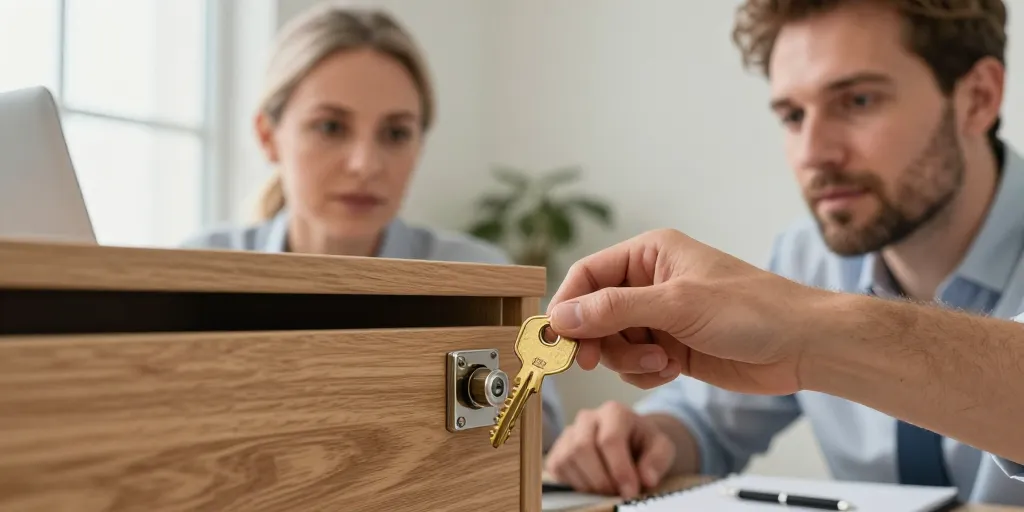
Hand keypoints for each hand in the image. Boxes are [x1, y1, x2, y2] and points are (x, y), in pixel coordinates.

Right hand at [544, 401, 674, 497]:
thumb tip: (646, 478)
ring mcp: (569, 433)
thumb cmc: (643, 444)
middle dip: (601, 478)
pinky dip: (574, 483)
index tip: (630, 491)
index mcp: (614, 412)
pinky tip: (592, 486)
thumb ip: (657, 460)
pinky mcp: (557, 450)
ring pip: (567, 459)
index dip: (619, 469)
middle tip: (616, 494)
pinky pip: (557, 467)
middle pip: (582, 448)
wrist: (630, 442)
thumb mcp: (661, 448)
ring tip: (607, 490)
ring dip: (588, 483)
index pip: (609, 440)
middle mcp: (588, 418)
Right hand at [546, 228, 820, 394]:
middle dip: (600, 341)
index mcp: (650, 254)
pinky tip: (673, 369)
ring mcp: (661, 317)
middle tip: (596, 362)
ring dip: (629, 360)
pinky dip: (645, 373)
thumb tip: (560, 317)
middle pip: (594, 314)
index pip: (587, 276)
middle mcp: (650, 283)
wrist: (803, 346)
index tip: (557, 339)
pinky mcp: (672, 348)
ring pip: (612, 344)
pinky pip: (634, 365)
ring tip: (662, 363)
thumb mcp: (677, 305)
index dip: (568, 307)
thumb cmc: (753, 310)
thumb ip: (614, 309)